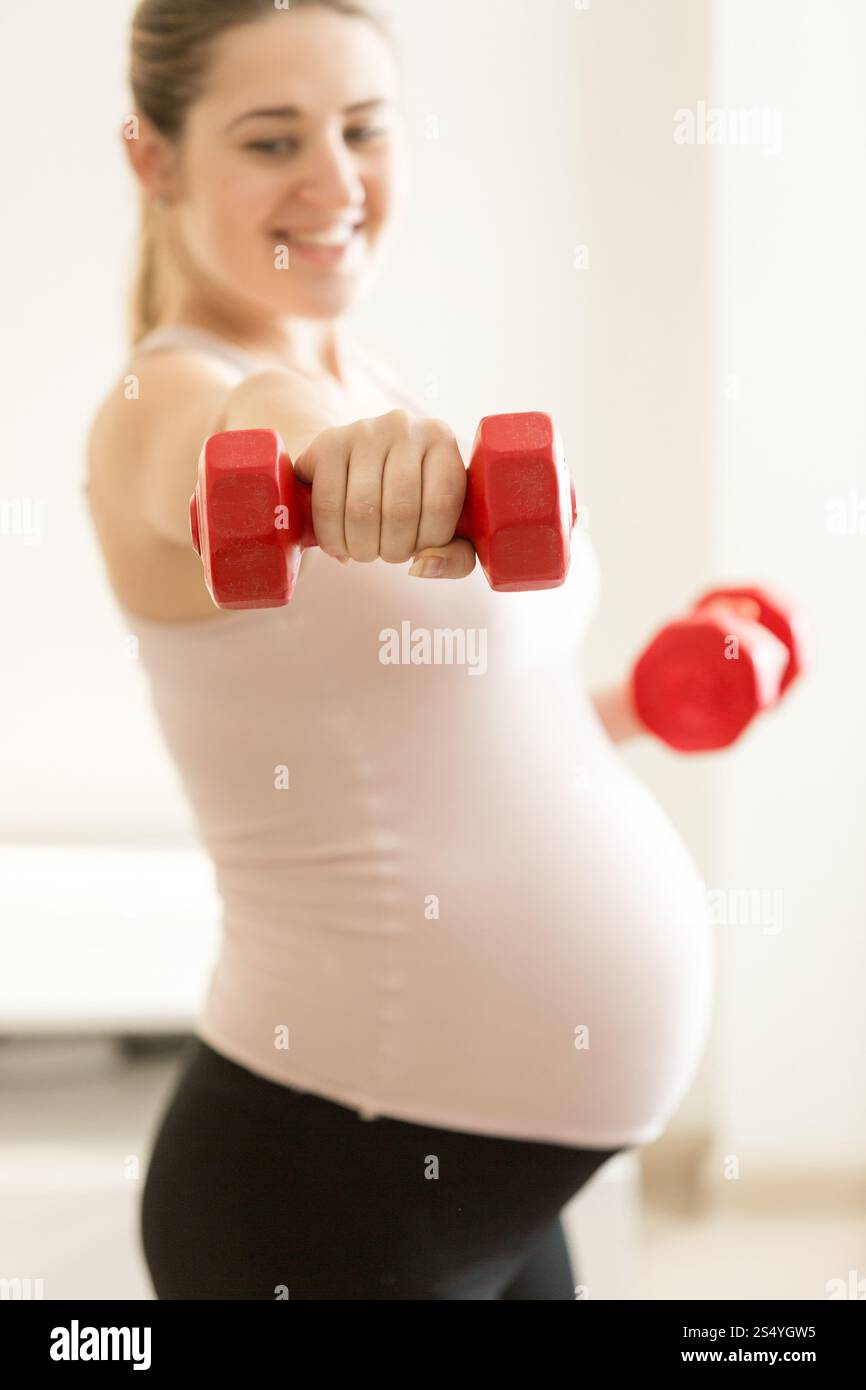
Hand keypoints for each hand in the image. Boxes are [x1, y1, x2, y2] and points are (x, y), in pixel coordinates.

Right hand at [293, 409, 476, 577]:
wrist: (355, 469)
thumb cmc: (411, 502)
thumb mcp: (445, 529)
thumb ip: (454, 558)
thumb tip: (422, 566)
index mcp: (441, 440)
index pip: (442, 504)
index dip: (428, 543)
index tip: (419, 549)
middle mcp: (404, 427)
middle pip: (400, 510)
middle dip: (393, 550)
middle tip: (388, 553)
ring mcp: (363, 431)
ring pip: (362, 510)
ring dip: (362, 548)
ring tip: (364, 550)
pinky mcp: (327, 443)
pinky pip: (328, 505)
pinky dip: (332, 539)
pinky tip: (338, 545)